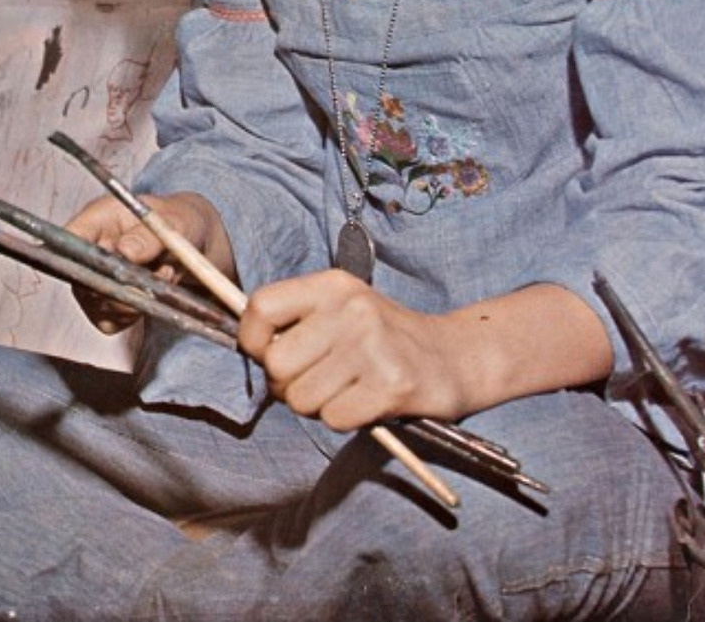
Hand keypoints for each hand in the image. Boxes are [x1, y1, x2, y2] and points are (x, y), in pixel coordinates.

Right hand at [63, 191, 230, 334]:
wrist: (194, 240)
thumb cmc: (182, 221)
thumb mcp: (177, 221)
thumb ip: (150, 236)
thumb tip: (125, 250)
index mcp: (99, 218)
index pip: (68, 237)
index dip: (76, 256)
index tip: (109, 269)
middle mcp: (89, 249)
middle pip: (80, 278)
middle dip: (120, 285)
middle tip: (157, 275)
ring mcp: (93, 278)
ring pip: (96, 304)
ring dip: (134, 299)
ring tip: (163, 275)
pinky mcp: (105, 304)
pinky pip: (109, 322)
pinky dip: (134, 315)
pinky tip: (153, 295)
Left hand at [237, 270, 463, 431]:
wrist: (452, 357)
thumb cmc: (382, 338)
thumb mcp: (341, 310)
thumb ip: (296, 322)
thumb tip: (251, 350)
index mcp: (334, 285)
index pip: (261, 306)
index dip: (254, 340)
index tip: (271, 354)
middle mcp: (352, 308)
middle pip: (277, 364)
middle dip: (288, 385)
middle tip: (318, 380)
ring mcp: (373, 345)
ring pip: (301, 398)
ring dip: (318, 405)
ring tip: (348, 388)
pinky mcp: (391, 384)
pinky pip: (333, 418)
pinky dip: (344, 419)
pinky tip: (367, 402)